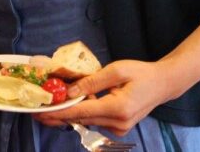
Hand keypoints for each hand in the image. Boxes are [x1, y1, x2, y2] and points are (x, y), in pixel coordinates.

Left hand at [35, 60, 171, 135]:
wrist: (163, 84)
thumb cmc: (140, 73)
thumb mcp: (115, 71)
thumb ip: (91, 82)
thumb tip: (69, 92)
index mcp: (118, 108)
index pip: (81, 112)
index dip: (58, 113)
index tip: (40, 113)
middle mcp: (118, 122)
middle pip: (81, 120)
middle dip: (58, 115)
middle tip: (36, 112)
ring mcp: (119, 127)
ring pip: (86, 120)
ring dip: (69, 113)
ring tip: (50, 105)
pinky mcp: (118, 126)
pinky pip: (94, 119)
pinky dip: (82, 112)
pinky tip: (73, 103)